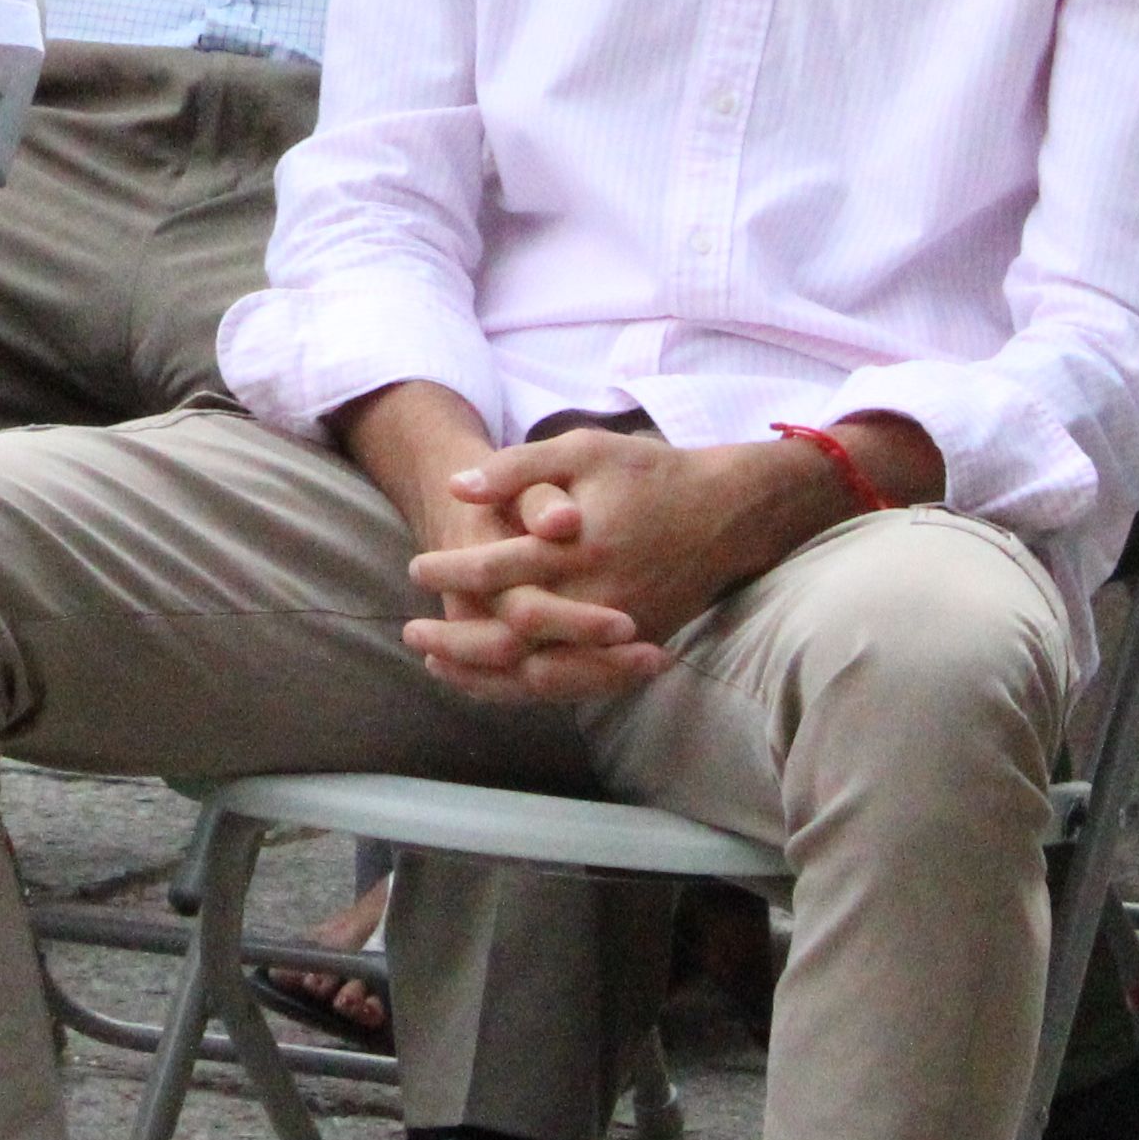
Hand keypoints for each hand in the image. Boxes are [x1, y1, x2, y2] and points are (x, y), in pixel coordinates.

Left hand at [404, 428, 798, 698]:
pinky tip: (492, 682)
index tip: (416, 568)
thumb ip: (517, 469)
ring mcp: (618, 631)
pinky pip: (574, 684)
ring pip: (540, 675)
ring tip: (438, 667)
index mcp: (580, 546)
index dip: (451, 572)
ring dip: (483, 677)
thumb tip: (458, 487)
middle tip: (411, 634)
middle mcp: (597, 597)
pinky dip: (526, 689)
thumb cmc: (648, 473)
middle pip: (511, 638)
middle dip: (455, 641)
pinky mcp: (633, 649)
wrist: (727, 511)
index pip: (498, 569)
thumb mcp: (582, 449)